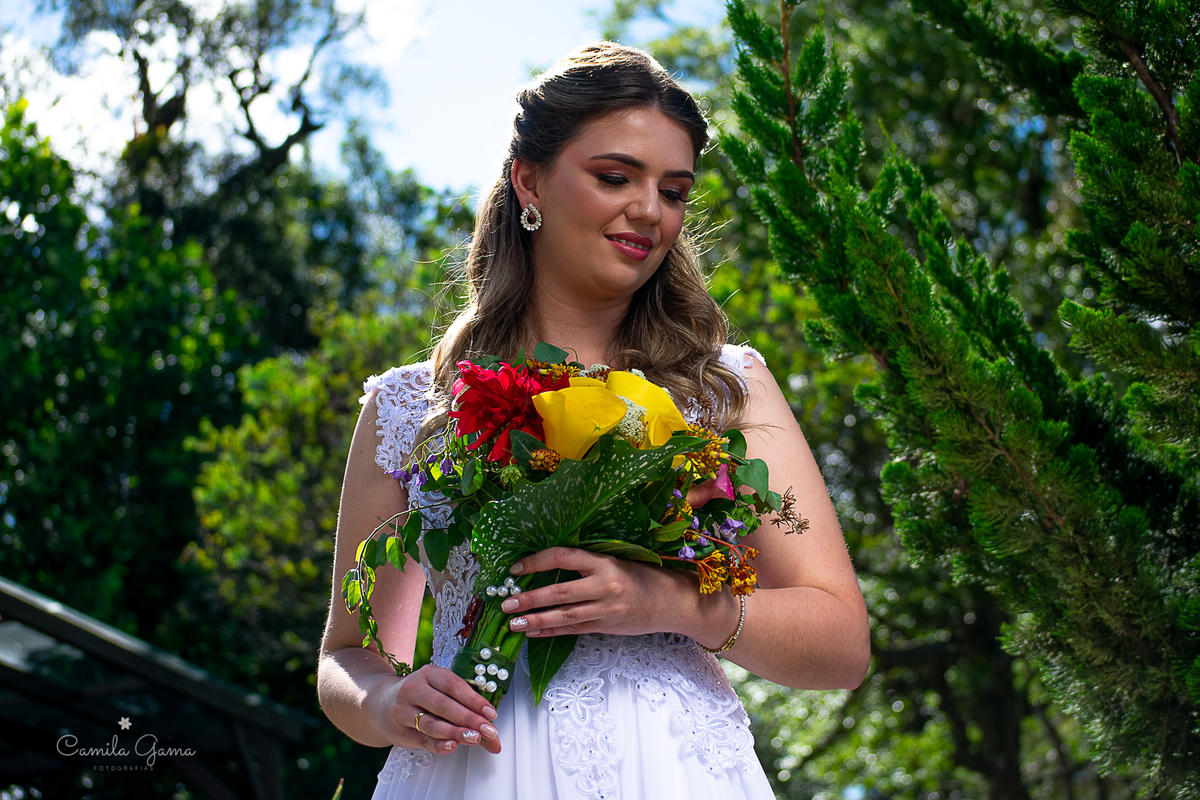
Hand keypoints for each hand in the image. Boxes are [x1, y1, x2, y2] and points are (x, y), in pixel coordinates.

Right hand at [369, 664, 501, 754]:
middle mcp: (413, 690)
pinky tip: (452, 746)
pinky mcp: (399, 732)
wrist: (380, 703)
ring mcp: (403, 711)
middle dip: (469, 719)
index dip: (473, 699)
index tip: (491, 713)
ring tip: (475, 738)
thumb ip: (467, 708)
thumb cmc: (420, 696)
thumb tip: (494, 736)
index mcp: (428, 673)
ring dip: (456, 732)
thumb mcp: (438, 690)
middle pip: (444, 705)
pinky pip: (422, 740)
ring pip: (432, 724)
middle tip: (489, 730)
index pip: (453, 685)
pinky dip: (439, 745)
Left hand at [500, 547, 682, 637]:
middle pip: (559, 592)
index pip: (563, 556)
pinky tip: (533, 632)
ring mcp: (606, 609)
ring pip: (564, 616)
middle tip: (506, 602)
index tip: (516, 568)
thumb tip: (547, 567)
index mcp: (604, 562)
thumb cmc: (641, 577)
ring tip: (513, 622)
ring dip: (536, 620)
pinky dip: (551, 631)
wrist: (672, 601)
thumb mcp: (616, 561)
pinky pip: (573, 630)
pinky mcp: (607, 627)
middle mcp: (604, 585)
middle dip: (530, 598)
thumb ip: (586, 564)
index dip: (537, 561)